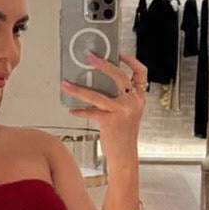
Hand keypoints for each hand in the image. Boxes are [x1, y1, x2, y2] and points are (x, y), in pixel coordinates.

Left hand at [60, 51, 146, 168]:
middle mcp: (132, 102)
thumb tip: (100, 84)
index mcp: (139, 98)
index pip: (141, 73)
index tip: (119, 53)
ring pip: (97, 95)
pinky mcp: (109, 121)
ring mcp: (122, 111)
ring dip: (79, 89)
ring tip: (66, 84)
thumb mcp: (129, 113)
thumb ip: (120, 99)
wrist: (125, 156)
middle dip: (103, 64)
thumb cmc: (124, 135)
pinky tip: (72, 110)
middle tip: (89, 57)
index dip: (131, 61)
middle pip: (119, 76)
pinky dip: (80, 111)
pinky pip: (91, 112)